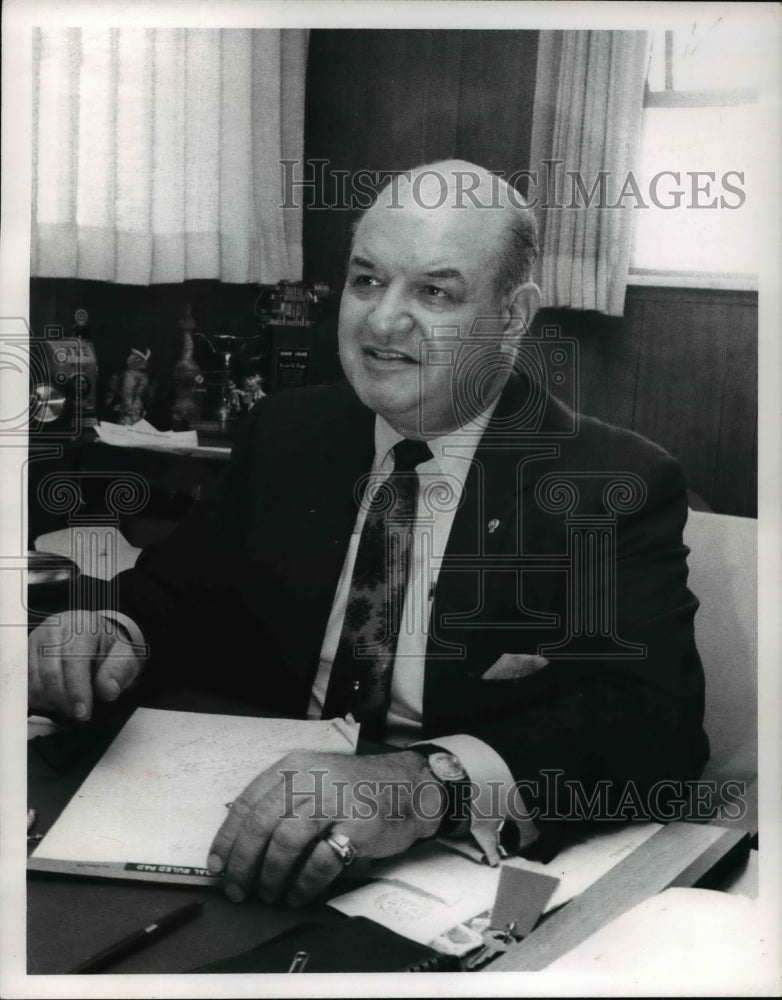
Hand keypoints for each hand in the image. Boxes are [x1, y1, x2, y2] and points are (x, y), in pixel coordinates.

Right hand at [28, 611, 145, 721]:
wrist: (96, 639)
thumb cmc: (109, 649)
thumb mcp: (125, 657)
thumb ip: (119, 672)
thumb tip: (108, 690)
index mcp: (82, 625)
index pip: (74, 659)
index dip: (77, 689)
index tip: (83, 711)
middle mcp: (55, 628)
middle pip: (50, 672)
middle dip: (64, 699)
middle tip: (78, 714)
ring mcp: (36, 640)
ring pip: (34, 680)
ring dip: (51, 700)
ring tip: (70, 704)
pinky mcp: (24, 654)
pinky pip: (24, 684)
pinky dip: (38, 697)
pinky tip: (56, 698)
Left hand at [208, 750, 445, 906]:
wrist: (409, 787)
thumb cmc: (356, 789)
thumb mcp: (315, 778)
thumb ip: (283, 800)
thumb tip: (241, 846)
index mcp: (295, 766)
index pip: (248, 802)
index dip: (227, 837)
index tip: (217, 864)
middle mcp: (311, 779)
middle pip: (261, 824)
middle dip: (243, 863)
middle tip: (238, 889)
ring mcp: (335, 801)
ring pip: (285, 843)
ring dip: (270, 876)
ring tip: (268, 894)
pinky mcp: (357, 826)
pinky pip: (319, 862)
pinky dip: (302, 885)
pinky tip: (297, 894)